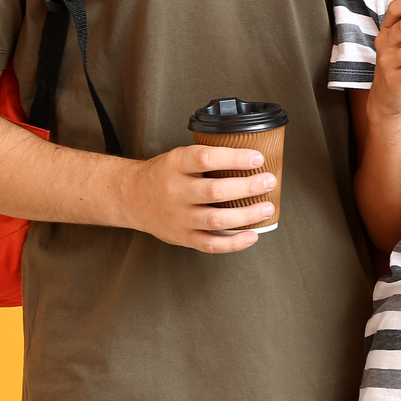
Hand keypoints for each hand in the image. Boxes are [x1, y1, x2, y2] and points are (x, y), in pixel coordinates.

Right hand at [115, 145, 277, 252]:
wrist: (131, 198)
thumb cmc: (163, 175)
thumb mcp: (178, 157)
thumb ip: (206, 158)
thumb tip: (249, 157)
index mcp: (175, 165)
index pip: (206, 158)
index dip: (234, 158)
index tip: (257, 158)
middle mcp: (175, 191)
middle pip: (215, 191)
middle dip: (248, 187)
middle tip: (268, 181)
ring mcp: (178, 217)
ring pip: (216, 219)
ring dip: (246, 215)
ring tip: (267, 208)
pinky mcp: (182, 237)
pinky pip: (210, 244)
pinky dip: (234, 243)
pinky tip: (252, 235)